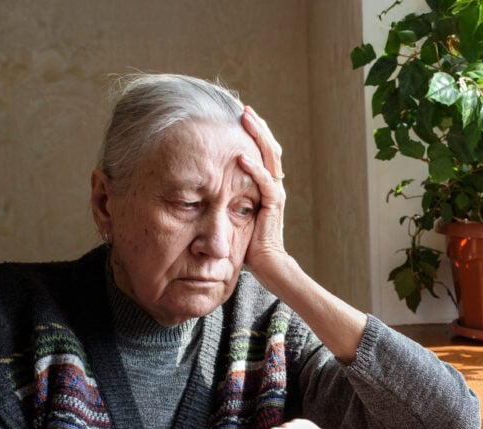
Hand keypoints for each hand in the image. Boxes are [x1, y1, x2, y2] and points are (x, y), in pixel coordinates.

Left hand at [237, 107, 288, 274]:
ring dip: (258, 138)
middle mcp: (274, 187)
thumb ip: (229, 198)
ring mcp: (276, 195)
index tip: (240, 118)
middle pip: (270, 149)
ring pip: (271, 159)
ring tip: (247, 120)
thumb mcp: (237, 214)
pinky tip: (241, 157)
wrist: (269, 265)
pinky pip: (266, 183)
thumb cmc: (251, 244)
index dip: (254, 134)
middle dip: (258, 127)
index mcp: (267, 186)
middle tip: (244, 109)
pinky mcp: (273, 207)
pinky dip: (254, 169)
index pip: (263, 154)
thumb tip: (206, 188)